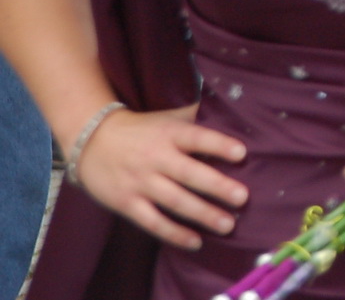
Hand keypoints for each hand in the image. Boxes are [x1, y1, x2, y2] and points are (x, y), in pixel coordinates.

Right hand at [73, 104, 247, 251]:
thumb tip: (227, 113)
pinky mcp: (127, 203)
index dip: (219, 145)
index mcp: (169, 133)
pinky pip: (153, 222)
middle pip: (189, 173)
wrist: (91, 140)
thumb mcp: (166, 117)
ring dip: (203, 214)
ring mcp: (140, 182)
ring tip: (228, 225)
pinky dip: (174, 233)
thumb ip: (193, 118)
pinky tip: (196, 242)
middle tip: (242, 197)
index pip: (197, 138)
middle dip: (217, 186)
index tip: (242, 153)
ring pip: (175, 201)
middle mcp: (156, 158)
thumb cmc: (141, 130)